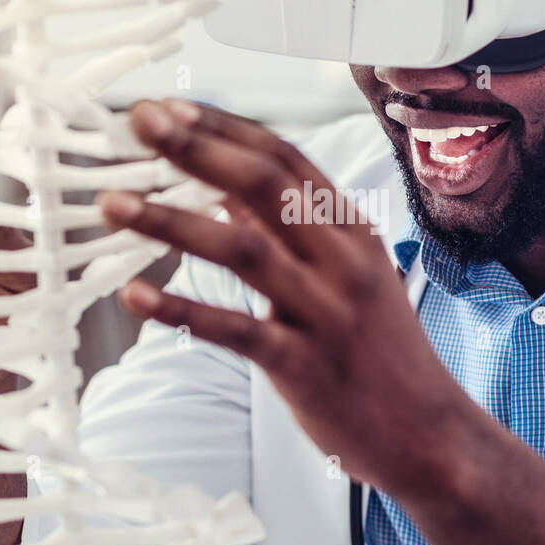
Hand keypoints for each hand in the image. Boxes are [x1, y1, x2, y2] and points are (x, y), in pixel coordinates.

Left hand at [100, 99, 481, 496]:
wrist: (431, 435)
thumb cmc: (382, 352)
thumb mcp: (348, 275)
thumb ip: (290, 231)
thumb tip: (225, 187)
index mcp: (352, 231)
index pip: (284, 159)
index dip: (224, 128)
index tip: (170, 108)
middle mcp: (342, 261)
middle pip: (264, 186)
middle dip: (197, 149)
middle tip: (138, 123)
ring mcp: (325, 312)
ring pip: (243, 250)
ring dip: (172, 222)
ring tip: (113, 204)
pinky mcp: (304, 366)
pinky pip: (234, 331)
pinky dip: (180, 311)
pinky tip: (134, 295)